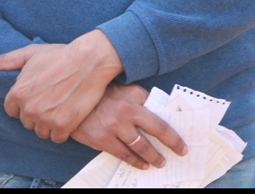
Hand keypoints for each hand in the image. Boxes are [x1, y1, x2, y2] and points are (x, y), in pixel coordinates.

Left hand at [0, 30, 123, 142]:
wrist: (88, 61)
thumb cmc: (59, 55)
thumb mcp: (29, 54)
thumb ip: (5, 61)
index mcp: (18, 92)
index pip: (11, 110)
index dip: (23, 104)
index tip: (36, 96)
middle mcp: (29, 108)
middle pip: (27, 122)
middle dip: (36, 113)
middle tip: (50, 99)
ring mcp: (46, 119)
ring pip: (41, 132)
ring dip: (48, 124)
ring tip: (59, 108)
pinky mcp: (63, 126)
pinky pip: (57, 138)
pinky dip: (62, 131)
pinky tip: (67, 117)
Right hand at [70, 84, 187, 170]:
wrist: (72, 101)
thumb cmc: (101, 95)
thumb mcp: (123, 90)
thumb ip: (141, 99)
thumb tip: (161, 112)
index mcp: (133, 99)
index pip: (160, 118)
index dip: (173, 134)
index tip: (182, 144)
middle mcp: (125, 112)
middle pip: (155, 133)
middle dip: (170, 146)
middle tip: (178, 154)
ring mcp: (113, 127)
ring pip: (141, 147)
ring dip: (153, 157)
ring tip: (159, 162)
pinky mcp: (102, 139)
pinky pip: (124, 155)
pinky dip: (136, 161)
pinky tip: (142, 164)